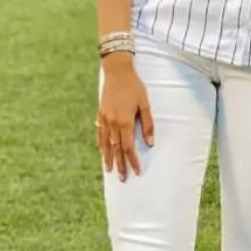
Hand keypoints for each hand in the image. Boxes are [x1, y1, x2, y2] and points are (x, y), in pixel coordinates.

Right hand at [97, 56, 154, 178]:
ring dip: (108, 158)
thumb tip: (150, 143)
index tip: (137, 171)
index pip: (129, 147)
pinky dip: (101, 144)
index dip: (133, 161)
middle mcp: (113, 123)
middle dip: (120, 165)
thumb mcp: (145, 104)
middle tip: (122, 179)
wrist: (117, 71)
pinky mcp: (101, 114)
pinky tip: (102, 150)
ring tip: (109, 170)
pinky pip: (100, 133)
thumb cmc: (134, 87)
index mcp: (125, 122)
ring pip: (105, 144)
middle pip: (116, 149)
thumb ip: (148, 124)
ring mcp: (104, 119)